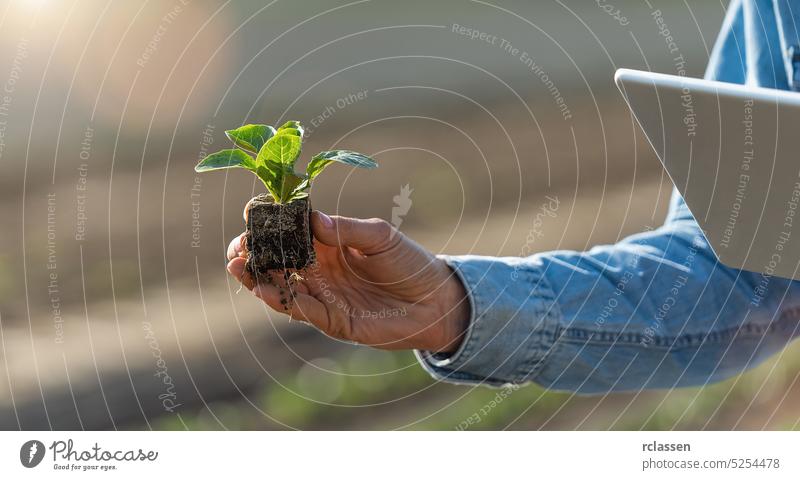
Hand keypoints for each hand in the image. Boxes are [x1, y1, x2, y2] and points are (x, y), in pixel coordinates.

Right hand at [226, 211, 469, 351]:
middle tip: (236, 247)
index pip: (290, 231)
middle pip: (276, 260)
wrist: (436, 301)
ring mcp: (323, 294)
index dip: (270, 223)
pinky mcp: (331, 319)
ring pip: (280, 286)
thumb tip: (313, 219)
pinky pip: (300, 310)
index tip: (250, 213)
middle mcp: (319, 269)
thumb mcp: (381, 238)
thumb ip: (347, 230)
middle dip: (252, 252)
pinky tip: (263, 289)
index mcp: (329, 243)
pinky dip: (280, 300)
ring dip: (256, 278)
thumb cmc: (409, 263)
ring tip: (237, 265)